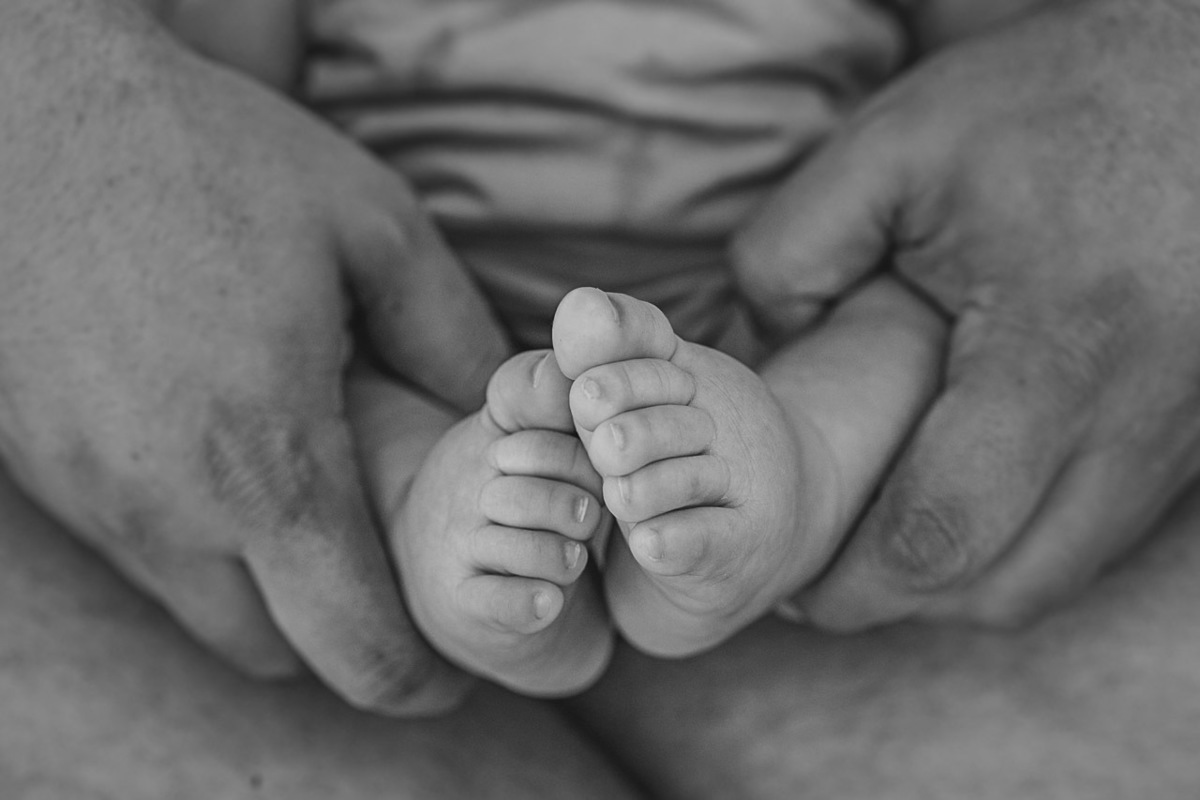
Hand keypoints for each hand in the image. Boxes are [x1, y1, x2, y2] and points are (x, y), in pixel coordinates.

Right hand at [0, 2, 506, 712]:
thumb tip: (506, 416)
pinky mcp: (46, 472)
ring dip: (272, 597)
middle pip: (280, 654)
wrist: (31, 114)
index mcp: (267, 462)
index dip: (418, 678)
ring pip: (204, 614)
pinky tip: (235, 460)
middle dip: (348, 642)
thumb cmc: (212, 162)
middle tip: (395, 580)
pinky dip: (204, 548)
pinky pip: (143, 556)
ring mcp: (94, 498)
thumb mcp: (375, 229)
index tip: (455, 666)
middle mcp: (168, 510)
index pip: (356, 646)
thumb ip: (455, 339)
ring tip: (318, 512)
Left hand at [733, 0, 1199, 628]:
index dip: (858, 585)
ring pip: (1063, 572)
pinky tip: (968, 498)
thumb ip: (796, 246)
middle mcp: (1137, 416)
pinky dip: (1024, 542)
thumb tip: (767, 346)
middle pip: (1008, 586)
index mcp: (1058, 350)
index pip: (945, 531)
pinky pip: (1101, 529)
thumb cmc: (1058, 100)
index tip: (797, 586)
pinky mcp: (1193, 427)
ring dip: (966, 583)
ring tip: (887, 545)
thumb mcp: (896, 144)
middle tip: (828, 579)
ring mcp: (1179, 431)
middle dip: (903, 605)